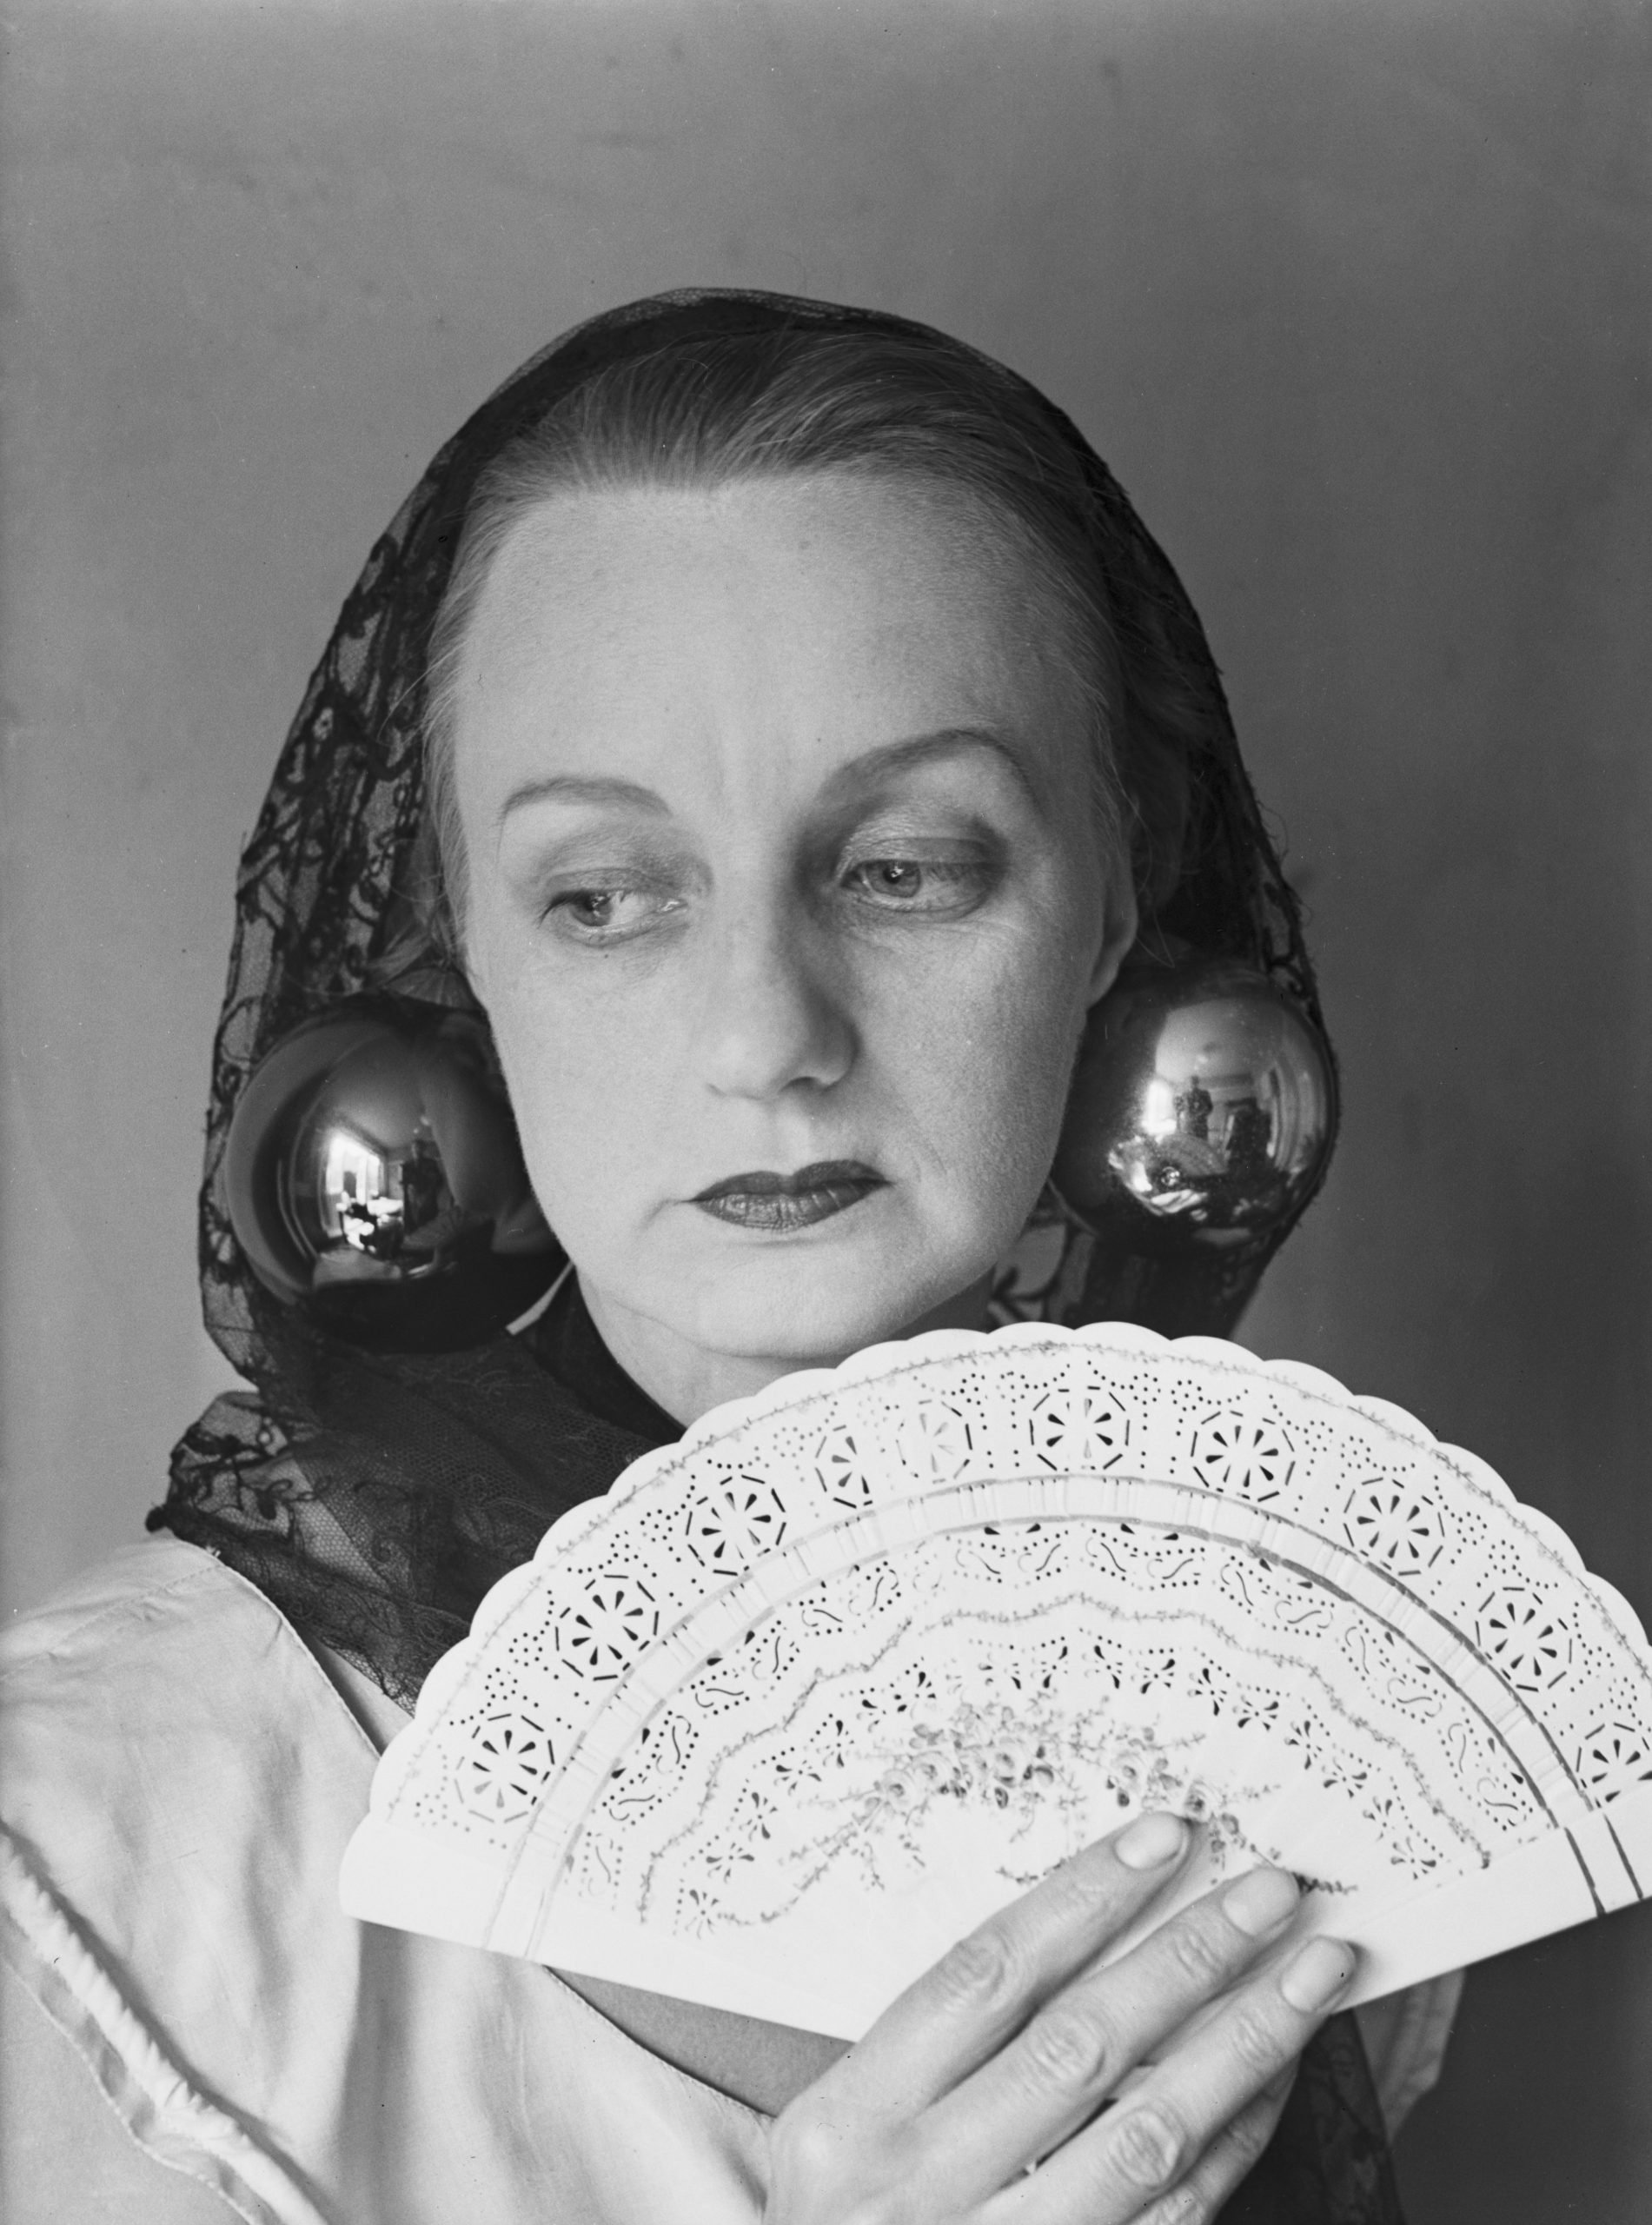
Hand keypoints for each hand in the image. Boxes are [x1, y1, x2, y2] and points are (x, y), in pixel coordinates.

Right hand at [764, 1812, 1353, 2223]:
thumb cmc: (849, 2218)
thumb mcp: (843, 2128)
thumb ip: (937, 2043)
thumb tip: (1086, 1918)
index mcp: (851, 2119)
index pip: (985, 1976)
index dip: (1081, 1897)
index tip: (1164, 1836)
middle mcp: (921, 2185)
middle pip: (1079, 2046)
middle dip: (1188, 1957)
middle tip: (1270, 1889)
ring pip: (1148, 2134)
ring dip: (1245, 2042)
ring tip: (1314, 1970)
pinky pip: (1175, 2213)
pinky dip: (1237, 2137)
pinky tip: (1278, 2074)